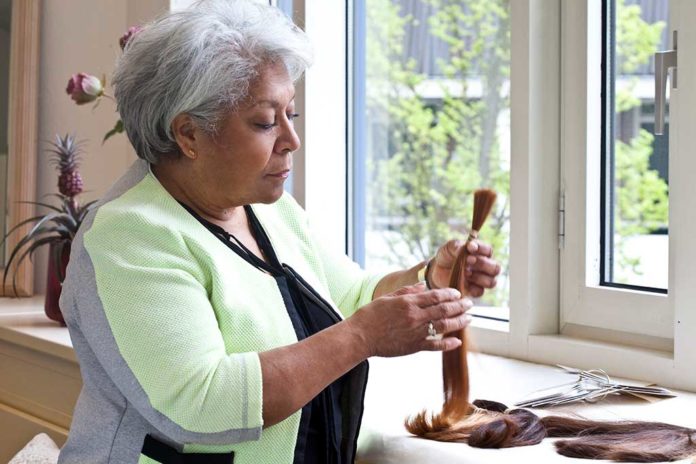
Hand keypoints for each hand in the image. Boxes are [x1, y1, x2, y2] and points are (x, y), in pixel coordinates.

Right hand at [347, 283, 471, 357]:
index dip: (450, 294)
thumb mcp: (388, 297)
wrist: (360, 336)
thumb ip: (407, 291)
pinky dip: (448, 344)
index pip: (435, 296)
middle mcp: (415, 317)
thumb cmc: (370, 315)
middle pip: (444, 310)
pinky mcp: (414, 347)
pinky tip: (457, 341)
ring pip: (443, 326)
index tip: (458, 293)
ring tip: (469, 318)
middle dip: (460, 306)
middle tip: (470, 303)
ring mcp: (415, 332)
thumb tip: (424, 285)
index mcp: (408, 302)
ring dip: (459, 322)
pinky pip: (435, 345)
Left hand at [428, 239, 500, 296]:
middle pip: (496, 268)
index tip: (470, 247)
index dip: (482, 249)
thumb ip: (458, 245)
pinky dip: (471, 287)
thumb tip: (468, 246)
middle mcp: (485, 267)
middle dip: (482, 264)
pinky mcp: (474, 291)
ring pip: (491, 282)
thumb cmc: (447, 256)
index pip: (488, 251)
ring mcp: (481, 280)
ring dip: (478, 277)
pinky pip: (479, 292)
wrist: (436, 270)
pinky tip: (462, 282)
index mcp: (481, 253)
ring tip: (465, 272)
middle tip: (468, 260)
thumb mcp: (449, 247)